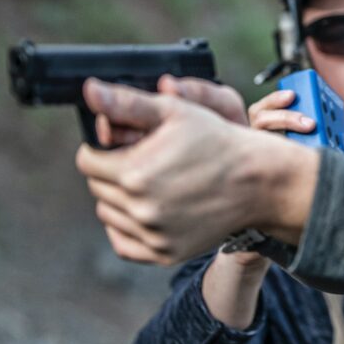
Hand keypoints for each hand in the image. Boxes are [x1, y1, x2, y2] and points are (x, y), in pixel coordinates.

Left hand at [76, 79, 318, 264]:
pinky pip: (124, 244)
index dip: (101, 147)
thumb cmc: (218, 140)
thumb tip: (88, 91)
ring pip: (108, 214)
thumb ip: (126, 102)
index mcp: (134, 171)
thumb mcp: (174, 111)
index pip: (87, 160)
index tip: (120, 143)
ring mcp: (152, 234)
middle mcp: (139, 208)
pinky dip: (126, 228)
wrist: (257, 180)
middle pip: (96, 187)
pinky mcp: (164, 252)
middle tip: (143, 159)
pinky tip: (145, 209)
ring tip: (150, 181)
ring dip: (118, 198)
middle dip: (112, 170)